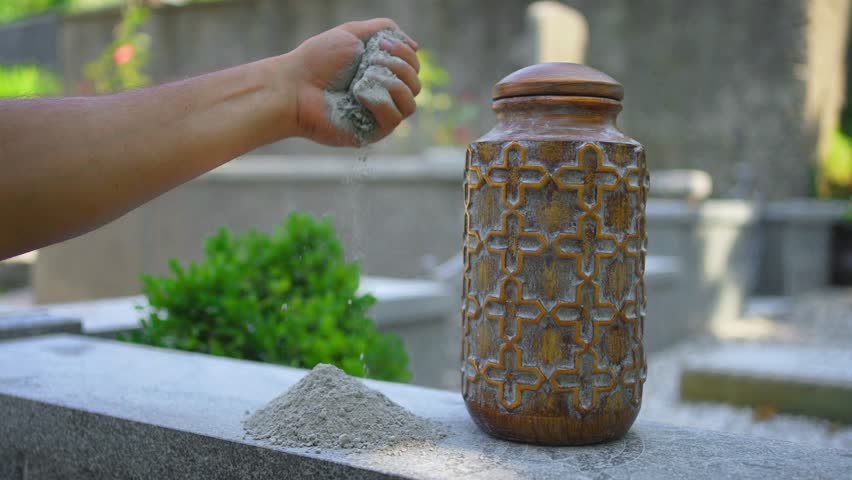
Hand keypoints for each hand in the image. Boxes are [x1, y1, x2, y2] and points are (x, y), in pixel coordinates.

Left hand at [278, 18, 420, 145]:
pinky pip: (394, 118)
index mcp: (380, 73)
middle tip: (372, 61)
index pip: (413, 68)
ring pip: (410, 104)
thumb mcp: (352, 34)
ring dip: (393, 84)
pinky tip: (359, 93)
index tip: (383, 45)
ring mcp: (378, 116)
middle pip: (416, 85)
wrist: (293, 86)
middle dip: (399, 67)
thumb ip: (384, 29)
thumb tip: (415, 45)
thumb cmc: (317, 61)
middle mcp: (383, 95)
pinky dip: (380, 101)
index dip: (405, 54)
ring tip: (366, 76)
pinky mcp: (371, 132)